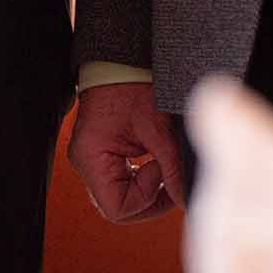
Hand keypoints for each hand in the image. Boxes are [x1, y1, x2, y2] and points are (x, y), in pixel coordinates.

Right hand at [67, 82, 186, 222]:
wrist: (119, 63)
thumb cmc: (131, 87)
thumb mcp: (157, 127)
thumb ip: (172, 168)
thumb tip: (186, 199)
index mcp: (91, 158)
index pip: (117, 209)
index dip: (145, 199)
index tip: (160, 171)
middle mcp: (86, 164)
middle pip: (118, 207)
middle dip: (149, 199)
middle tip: (168, 177)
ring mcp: (92, 162)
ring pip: (121, 198)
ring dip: (145, 189)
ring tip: (161, 166)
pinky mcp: (102, 157)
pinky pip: (120, 183)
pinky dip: (140, 179)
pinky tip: (152, 162)